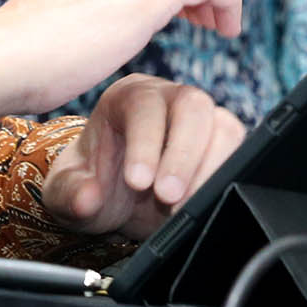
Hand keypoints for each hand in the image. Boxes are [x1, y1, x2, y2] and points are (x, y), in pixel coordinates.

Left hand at [42, 75, 244, 239]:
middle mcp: (169, 99)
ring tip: (184, 209)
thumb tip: (87, 197)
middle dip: (183, 155)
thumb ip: (69, 193)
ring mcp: (200, 120)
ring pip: (223, 126)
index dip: (145, 142)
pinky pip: (240, 153)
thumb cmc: (92, 183)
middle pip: (192, 106)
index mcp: (128, 97)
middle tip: (168, 198)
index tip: (138, 183)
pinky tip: (205, 204)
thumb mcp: (66, 192)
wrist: (115, 200)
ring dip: (210, 169)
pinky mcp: (222, 144)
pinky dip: (226, 179)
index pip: (144, 105)